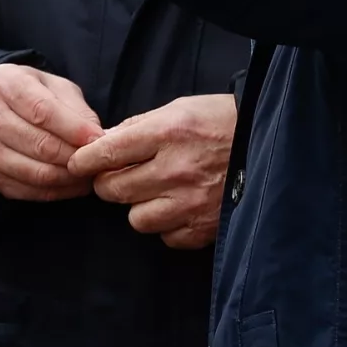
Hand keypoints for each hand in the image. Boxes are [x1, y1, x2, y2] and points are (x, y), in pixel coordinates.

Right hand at [0, 65, 102, 201]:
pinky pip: (29, 191)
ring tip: (89, 174)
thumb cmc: (35, 94)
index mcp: (4, 83)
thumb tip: (95, 138)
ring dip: (69, 178)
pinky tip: (73, 184)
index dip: (73, 128)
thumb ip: (77, 109)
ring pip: (36, 173)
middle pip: (40, 145)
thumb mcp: (57, 87)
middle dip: (75, 156)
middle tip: (97, 160)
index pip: (42, 111)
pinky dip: (57, 192)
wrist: (0, 109)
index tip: (97, 139)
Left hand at [67, 94, 235, 248]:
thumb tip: (102, 143)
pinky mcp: (204, 227)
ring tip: (157, 192)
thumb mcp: (177, 109)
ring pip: (136, 219)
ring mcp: (190, 202)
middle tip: (122, 176)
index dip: (85, 161)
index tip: (78, 164)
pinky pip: (166, 237)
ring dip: (140, 206)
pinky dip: (168, 225)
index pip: (107, 153)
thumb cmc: (218, 121)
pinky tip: (179, 206)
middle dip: (110, 183)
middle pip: (113, 191)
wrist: (267, 141)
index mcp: (166, 133)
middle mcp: (175, 169)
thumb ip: (137, 127)